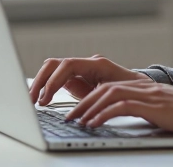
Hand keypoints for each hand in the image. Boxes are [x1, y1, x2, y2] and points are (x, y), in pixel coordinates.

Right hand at [29, 54, 149, 104]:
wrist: (141, 89)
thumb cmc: (133, 91)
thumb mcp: (116, 96)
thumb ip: (97, 98)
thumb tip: (83, 108)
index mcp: (97, 64)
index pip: (67, 65)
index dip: (54, 81)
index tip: (45, 99)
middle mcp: (86, 63)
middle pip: (54, 64)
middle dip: (40, 80)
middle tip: (31, 100)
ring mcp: (81, 69)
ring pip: (53, 69)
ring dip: (40, 83)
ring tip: (33, 101)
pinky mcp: (77, 78)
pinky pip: (57, 78)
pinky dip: (47, 88)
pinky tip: (42, 101)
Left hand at [65, 79, 172, 133]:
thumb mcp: (160, 109)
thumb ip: (142, 109)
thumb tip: (120, 119)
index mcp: (141, 86)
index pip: (107, 85)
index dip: (88, 96)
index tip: (75, 110)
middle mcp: (141, 86)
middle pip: (102, 88)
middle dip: (81, 102)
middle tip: (67, 117)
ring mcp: (147, 94)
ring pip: (108, 94)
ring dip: (87, 108)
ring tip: (74, 121)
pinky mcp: (152, 105)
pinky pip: (121, 106)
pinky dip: (104, 114)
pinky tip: (94, 123)